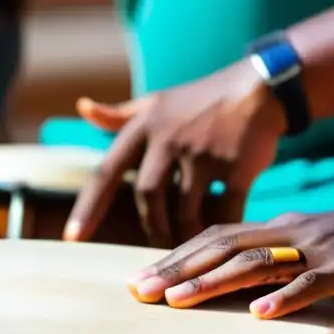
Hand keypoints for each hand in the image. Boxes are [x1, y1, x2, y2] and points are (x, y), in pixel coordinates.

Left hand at [64, 61, 285, 246]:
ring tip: (189, 245)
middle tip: (158, 244)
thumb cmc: (202, 100)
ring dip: (184, 233)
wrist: (261, 87)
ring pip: (184, 209)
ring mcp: (203, 152)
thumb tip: (83, 108)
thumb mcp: (158, 102)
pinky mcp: (237, 164)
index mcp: (144, 126)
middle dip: (151, 226)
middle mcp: (168, 138)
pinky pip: (224, 210)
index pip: (106, 173)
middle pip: (147, 197)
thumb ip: (120, 114)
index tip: (73, 238)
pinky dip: (221, 228)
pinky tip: (223, 239)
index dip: (88, 208)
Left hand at [125, 194, 333, 318]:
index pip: (217, 238)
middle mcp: (292, 231)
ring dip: (214, 281)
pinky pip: (315, 283)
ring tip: (178, 301)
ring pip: (258, 261)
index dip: (176, 257)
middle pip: (224, 247)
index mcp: (279, 227)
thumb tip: (245, 292)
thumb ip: (282, 263)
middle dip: (177, 269)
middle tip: (139, 292)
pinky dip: (287, 298)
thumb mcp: (315, 250)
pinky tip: (261, 314)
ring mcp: (321, 247)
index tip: (139, 280)